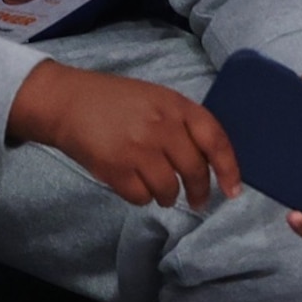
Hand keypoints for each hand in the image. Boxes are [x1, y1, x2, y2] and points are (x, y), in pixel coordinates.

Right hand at [9, 60, 239, 209]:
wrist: (67, 102)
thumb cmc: (115, 101)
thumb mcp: (158, 100)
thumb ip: (184, 124)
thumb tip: (210, 160)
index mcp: (177, 106)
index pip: (216, 140)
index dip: (229, 168)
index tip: (233, 190)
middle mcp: (162, 127)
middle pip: (194, 171)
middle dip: (199, 192)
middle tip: (198, 201)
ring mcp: (138, 149)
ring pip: (168, 189)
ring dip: (167, 196)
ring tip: (160, 191)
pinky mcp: (115, 168)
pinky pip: (141, 197)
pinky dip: (141, 197)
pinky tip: (134, 185)